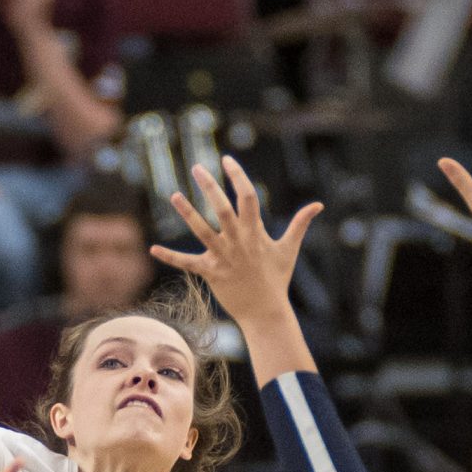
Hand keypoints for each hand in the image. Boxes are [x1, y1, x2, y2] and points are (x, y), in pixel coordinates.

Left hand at [151, 155, 321, 337]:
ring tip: (173, 195)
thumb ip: (300, 224)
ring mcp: (223, 257)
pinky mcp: (210, 273)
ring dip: (187, 213)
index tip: (227, 160)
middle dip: (210, 187)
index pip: (247, 196)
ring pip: (202, 230)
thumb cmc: (277, 279)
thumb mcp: (289, 248)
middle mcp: (238, 241)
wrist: (266, 312)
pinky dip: (170, 257)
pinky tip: (152, 249)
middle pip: (222, 208)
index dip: (238, 176)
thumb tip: (318, 205)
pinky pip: (187, 263)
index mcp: (255, 232)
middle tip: (197, 168)